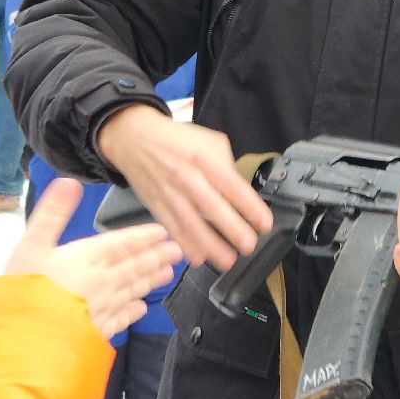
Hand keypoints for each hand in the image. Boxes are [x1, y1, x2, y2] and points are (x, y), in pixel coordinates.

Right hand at [5, 178, 182, 338]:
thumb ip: (52, 213)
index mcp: (85, 259)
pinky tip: (141, 308)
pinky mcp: (94, 332)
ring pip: (131, 291)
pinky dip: (132, 311)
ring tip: (167, 273)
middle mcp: (99, 283)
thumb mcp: (31, 244)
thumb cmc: (23, 291)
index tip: (162, 232)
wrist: (22, 341)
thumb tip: (69, 183)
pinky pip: (120, 319)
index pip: (121, 244)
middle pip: (133, 267)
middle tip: (177, 251)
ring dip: (150, 281)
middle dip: (156, 257)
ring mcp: (99, 310)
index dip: (143, 237)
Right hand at [97, 103, 273, 270]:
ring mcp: (170, 193)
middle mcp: (187, 177)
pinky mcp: (156, 206)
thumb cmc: (176, 140)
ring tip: (228, 260)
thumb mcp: (208, 140)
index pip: (232, 185)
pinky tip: (198, 257)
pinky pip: (172, 229)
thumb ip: (226, 164)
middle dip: (233, 230)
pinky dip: (185, 245)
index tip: (264, 223)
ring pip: (191, 224)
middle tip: (249, 245)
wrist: (134, 138)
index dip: (250, 206)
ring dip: (210, 245)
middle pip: (212, 207)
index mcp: (204, 158)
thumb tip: (239, 190)